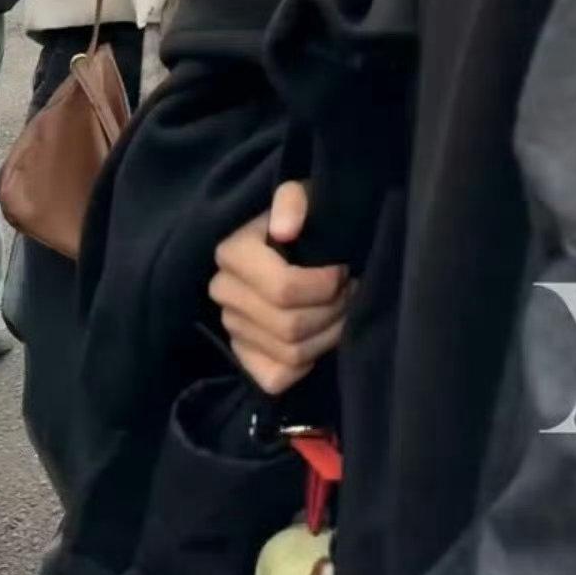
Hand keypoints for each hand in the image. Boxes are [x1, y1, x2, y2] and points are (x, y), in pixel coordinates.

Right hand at [209, 181, 352, 395]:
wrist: (296, 245)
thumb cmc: (304, 220)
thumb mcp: (303, 196)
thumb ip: (294, 200)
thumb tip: (284, 229)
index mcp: (232, 253)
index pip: (283, 289)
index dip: (325, 286)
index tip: (343, 270)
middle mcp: (224, 292)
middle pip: (291, 326)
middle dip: (333, 311)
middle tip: (351, 291)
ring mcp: (232, 328)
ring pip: (291, 354)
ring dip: (329, 334)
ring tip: (342, 309)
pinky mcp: (244, 357)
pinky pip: (278, 378)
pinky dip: (308, 362)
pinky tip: (320, 334)